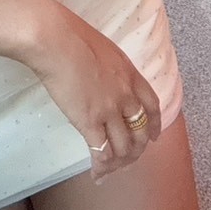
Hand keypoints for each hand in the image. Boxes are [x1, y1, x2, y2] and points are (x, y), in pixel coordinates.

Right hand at [19, 0, 161, 180]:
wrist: (55, 40)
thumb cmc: (71, 36)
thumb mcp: (104, 49)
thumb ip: (110, 68)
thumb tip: (102, 76)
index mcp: (130, 75)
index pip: (152, 106)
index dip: (155, 125)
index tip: (154, 137)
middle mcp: (126, 95)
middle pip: (141, 132)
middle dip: (137, 150)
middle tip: (128, 159)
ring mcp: (109, 110)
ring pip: (124, 147)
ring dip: (120, 162)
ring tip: (110, 170)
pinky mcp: (89, 122)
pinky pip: (102, 152)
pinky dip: (101, 166)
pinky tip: (96, 173)